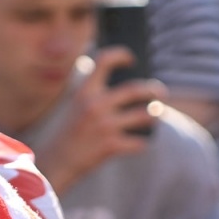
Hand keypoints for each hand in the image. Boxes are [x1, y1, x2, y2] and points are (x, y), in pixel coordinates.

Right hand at [36, 48, 166, 194]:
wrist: (57, 163)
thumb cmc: (70, 133)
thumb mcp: (76, 106)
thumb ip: (94, 93)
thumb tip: (126, 86)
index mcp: (85, 91)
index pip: (104, 61)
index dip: (121, 55)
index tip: (131, 59)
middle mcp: (96, 105)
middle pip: (135, 89)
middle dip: (153, 89)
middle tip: (161, 92)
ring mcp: (105, 126)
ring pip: (144, 115)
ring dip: (154, 115)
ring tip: (156, 115)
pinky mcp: (111, 146)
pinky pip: (139, 142)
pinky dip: (143, 143)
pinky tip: (142, 143)